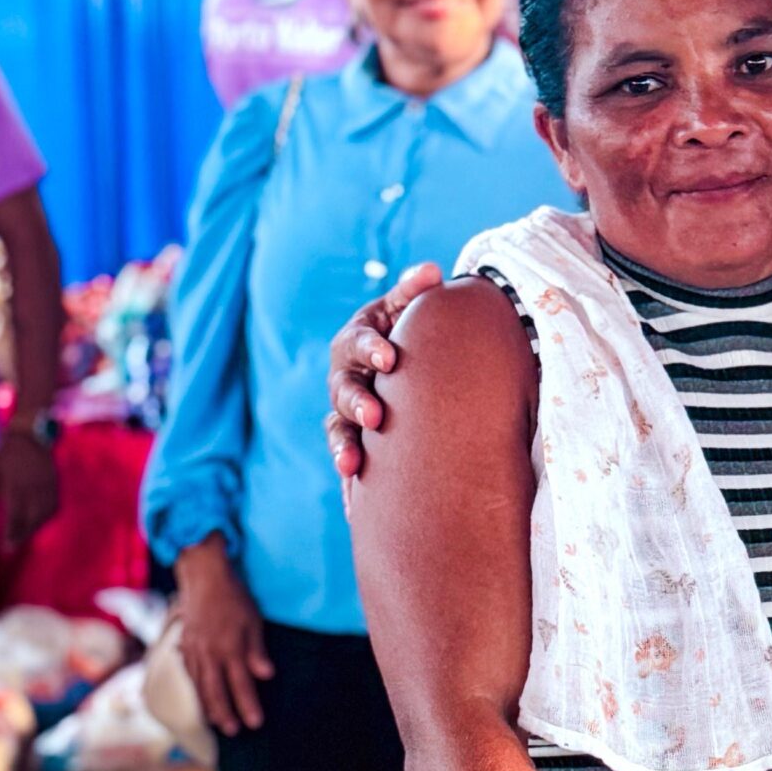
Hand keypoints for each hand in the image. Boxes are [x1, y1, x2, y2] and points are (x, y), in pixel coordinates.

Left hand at [0, 427, 58, 550]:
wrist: (31, 435)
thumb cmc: (8, 453)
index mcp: (17, 486)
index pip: (15, 516)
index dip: (11, 533)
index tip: (6, 546)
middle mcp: (33, 489)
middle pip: (31, 519)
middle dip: (22, 535)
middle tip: (13, 545)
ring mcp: (46, 487)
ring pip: (43, 515)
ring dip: (34, 527)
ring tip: (25, 535)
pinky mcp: (55, 484)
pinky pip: (53, 506)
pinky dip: (46, 516)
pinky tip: (40, 520)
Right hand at [176, 538, 273, 733]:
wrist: (202, 576)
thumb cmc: (233, 598)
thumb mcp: (253, 621)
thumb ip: (257, 650)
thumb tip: (266, 675)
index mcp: (229, 648)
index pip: (241, 685)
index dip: (248, 706)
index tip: (255, 724)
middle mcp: (208, 653)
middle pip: (215, 691)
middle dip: (225, 714)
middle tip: (234, 732)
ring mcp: (193, 650)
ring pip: (199, 685)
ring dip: (208, 706)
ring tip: (217, 723)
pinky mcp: (185, 645)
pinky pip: (189, 673)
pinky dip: (195, 689)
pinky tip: (200, 698)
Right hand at [325, 261, 443, 477]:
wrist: (404, 364)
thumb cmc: (407, 331)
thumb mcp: (407, 308)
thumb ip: (415, 291)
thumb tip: (434, 272)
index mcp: (357, 339)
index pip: (358, 341)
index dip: (370, 349)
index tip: (389, 358)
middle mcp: (345, 375)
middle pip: (343, 388)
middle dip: (357, 401)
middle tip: (375, 415)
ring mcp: (345, 409)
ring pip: (337, 427)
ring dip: (343, 444)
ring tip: (351, 464)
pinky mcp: (353, 439)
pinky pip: (346, 456)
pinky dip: (347, 476)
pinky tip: (352, 498)